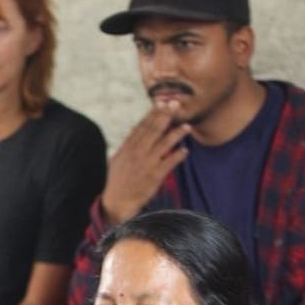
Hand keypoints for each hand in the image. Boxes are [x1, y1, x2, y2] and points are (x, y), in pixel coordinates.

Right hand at [101, 100, 189, 224]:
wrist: (117, 202)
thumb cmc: (117, 181)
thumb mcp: (117, 159)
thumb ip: (127, 144)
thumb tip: (132, 130)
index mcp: (128, 147)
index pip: (142, 126)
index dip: (153, 113)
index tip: (161, 102)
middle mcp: (138, 153)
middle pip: (154, 130)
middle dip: (165, 116)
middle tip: (176, 104)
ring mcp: (147, 164)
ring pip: (164, 144)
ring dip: (176, 134)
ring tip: (187, 126)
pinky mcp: (154, 176)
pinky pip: (169, 163)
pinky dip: (178, 156)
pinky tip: (186, 150)